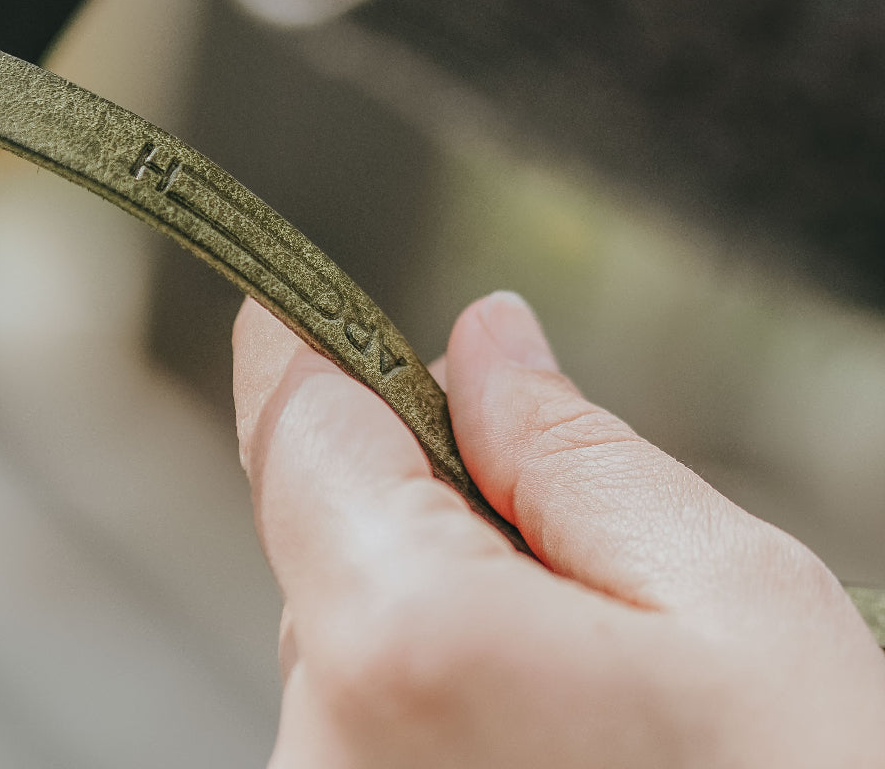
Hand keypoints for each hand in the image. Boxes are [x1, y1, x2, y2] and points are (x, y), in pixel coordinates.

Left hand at [232, 292, 884, 767]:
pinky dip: (427, 674)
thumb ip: (572, 450)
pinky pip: (359, 709)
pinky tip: (543, 726)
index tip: (296, 300)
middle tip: (541, 499)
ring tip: (580, 657)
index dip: (302, 348)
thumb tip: (483, 340)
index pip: (298, 431)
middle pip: (322, 526)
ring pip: (344, 622)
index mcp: (404, 639)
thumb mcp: (728, 601)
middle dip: (412, 482)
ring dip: (430, 588)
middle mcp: (321, 742)